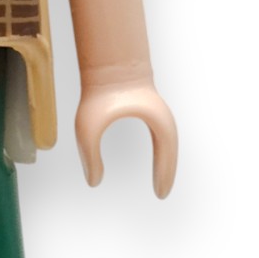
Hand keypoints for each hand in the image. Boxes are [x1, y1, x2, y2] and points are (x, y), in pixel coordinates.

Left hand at [75, 79, 177, 196]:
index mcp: (156, 121)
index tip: (160, 194)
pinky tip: (153, 160)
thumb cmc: (99, 93)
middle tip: (161, 194)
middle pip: (170, 150)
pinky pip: (159, 135)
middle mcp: (161, 118)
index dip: (164, 174)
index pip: (166, 154)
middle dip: (167, 171)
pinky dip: (160, 151)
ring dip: (165, 161)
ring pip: (167, 143)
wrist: (107, 63)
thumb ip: (90, 156)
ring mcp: (157, 112)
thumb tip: (93, 182)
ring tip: (159, 181)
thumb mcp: (88, 128)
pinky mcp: (149, 109)